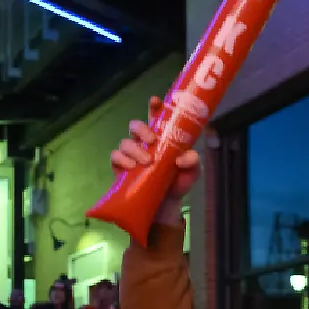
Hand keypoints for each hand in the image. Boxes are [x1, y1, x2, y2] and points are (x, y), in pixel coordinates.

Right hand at [110, 97, 201, 221]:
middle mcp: (144, 143)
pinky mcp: (120, 168)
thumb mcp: (191, 172)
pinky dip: (122, 160)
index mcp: (161, 138)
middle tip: (151, 141)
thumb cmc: (178, 183)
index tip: (155, 101)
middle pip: (135, 126)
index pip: (156, 118)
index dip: (154, 107)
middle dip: (141, 129)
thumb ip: (192, 162)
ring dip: (134, 149)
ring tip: (146, 161)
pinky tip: (132, 167)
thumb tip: (183, 157)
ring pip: (125, 142)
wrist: (165, 206)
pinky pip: (115, 157)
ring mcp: (131, 155)